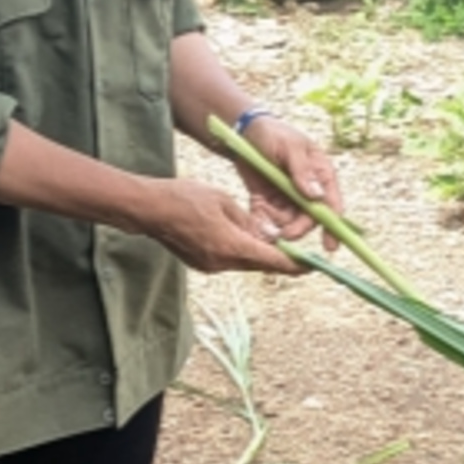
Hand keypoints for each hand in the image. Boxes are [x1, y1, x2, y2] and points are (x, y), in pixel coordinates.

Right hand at [139, 173, 300, 275]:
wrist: (148, 209)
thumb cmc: (184, 198)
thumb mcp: (224, 201)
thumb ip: (250, 221)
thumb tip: (273, 235)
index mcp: (232, 246)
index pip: (273, 261)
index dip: (296, 264)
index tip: (315, 264)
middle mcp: (222, 262)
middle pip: (261, 265)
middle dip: (280, 258)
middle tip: (300, 250)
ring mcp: (211, 266)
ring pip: (245, 262)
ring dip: (260, 253)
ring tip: (275, 238)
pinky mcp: (202, 263)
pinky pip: (230, 260)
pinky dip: (243, 250)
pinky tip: (246, 236)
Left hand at [230, 119, 342, 241]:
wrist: (244, 132)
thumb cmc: (273, 133)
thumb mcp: (289, 147)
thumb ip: (302, 171)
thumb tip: (317, 196)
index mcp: (320, 174)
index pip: (332, 204)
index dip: (333, 226)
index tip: (330, 245)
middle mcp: (307, 190)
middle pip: (308, 219)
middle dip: (297, 229)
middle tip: (283, 235)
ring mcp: (286, 198)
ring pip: (287, 223)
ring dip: (276, 225)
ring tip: (262, 214)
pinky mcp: (267, 202)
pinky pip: (267, 220)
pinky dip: (261, 223)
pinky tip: (256, 217)